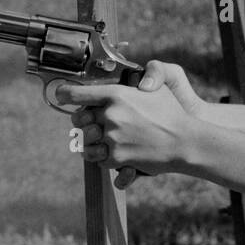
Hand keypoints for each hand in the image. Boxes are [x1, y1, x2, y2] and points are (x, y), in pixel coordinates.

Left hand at [56, 61, 199, 181]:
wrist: (184, 141)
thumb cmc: (171, 113)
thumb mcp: (155, 89)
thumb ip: (133, 85)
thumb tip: (118, 86)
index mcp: (117, 94)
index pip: (79, 94)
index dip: (65, 94)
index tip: (60, 95)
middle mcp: (111, 114)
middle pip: (79, 119)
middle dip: (82, 121)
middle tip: (91, 123)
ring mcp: (112, 137)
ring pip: (86, 142)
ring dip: (90, 143)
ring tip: (101, 142)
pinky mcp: (116, 157)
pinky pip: (98, 159)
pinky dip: (104, 158)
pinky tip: (114, 153)